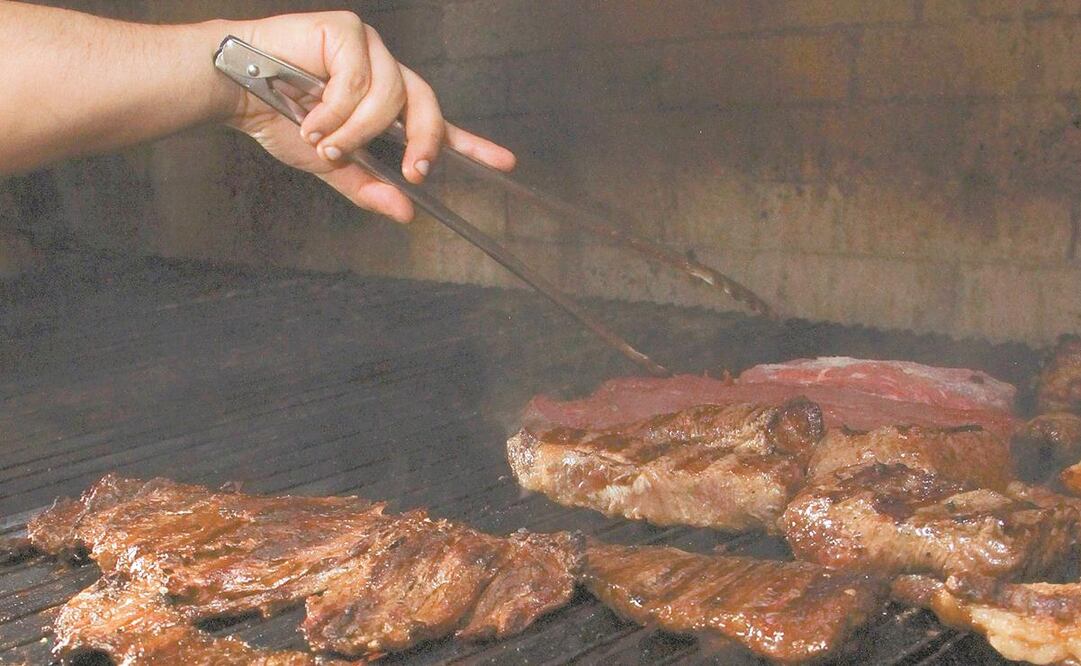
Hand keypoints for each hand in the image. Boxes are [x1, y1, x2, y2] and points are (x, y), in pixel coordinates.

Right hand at [224, 12, 515, 221]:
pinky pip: (359, 80)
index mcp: (386, 106)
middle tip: (414, 171)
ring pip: (389, 98)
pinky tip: (307, 109)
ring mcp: (370, 49)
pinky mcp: (349, 31)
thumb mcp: (331, 164)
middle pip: (427, 108)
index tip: (506, 163)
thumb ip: (369, 186)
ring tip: (322, 137)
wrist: (233, 89)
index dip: (471, 144)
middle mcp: (385, 74)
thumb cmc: (278, 118)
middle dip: (423, 143)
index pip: (438, 124)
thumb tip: (406, 213)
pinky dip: (333, 107)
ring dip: (355, 130)